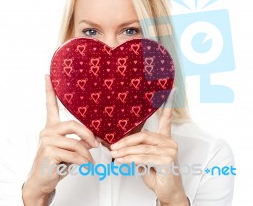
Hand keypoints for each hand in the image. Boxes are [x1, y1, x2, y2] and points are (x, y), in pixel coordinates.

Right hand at [22, 75, 98, 205]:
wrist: (41, 181)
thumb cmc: (54, 165)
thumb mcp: (69, 151)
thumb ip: (78, 141)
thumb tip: (94, 141)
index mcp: (51, 128)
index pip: (50, 105)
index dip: (49, 90)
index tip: (47, 76)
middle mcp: (47, 131)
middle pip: (73, 125)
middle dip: (88, 135)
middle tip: (96, 145)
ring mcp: (46, 141)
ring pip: (75, 143)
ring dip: (87, 155)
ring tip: (90, 162)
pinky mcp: (49, 151)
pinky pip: (73, 154)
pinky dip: (83, 162)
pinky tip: (84, 166)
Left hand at [110, 89, 188, 205]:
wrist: (167, 191)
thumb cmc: (156, 174)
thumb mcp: (143, 158)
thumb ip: (135, 148)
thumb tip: (114, 142)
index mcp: (165, 138)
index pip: (166, 119)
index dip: (167, 106)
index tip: (170, 90)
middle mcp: (169, 142)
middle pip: (143, 136)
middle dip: (125, 141)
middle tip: (112, 146)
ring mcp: (170, 150)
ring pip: (141, 148)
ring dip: (124, 152)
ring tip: (113, 154)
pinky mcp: (168, 160)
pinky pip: (143, 157)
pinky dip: (129, 159)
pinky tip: (121, 160)